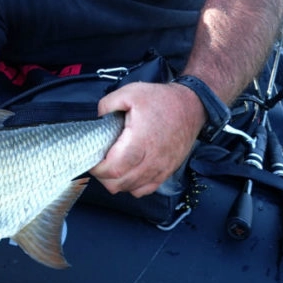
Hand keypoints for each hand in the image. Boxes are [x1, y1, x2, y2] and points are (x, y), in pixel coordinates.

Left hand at [91, 81, 205, 196]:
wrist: (191, 106)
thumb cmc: (162, 100)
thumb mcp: (130, 92)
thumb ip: (107, 104)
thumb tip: (95, 117)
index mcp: (140, 141)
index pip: (113, 169)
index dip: (97, 169)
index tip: (91, 159)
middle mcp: (152, 160)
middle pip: (119, 184)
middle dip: (102, 177)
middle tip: (98, 162)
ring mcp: (160, 169)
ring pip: (130, 189)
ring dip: (116, 182)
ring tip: (111, 166)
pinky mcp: (166, 172)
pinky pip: (145, 190)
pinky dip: (132, 186)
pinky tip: (127, 173)